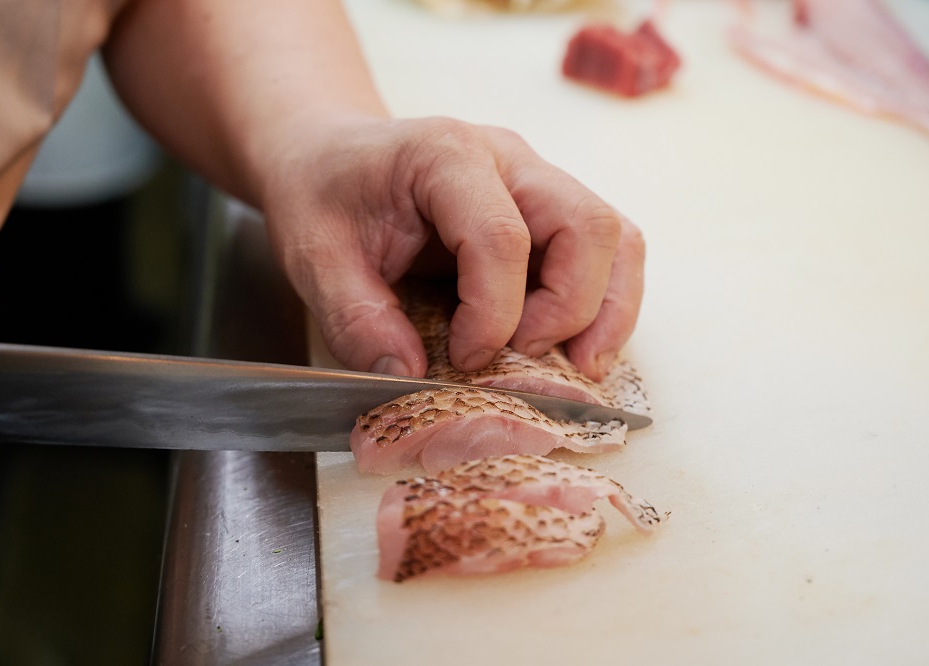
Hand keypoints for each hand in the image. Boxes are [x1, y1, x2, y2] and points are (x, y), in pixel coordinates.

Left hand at [261, 114, 644, 381]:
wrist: (331, 158)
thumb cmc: (325, 195)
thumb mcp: (313, 255)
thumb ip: (354, 317)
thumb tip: (408, 376)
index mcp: (446, 155)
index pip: (501, 236)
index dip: (494, 312)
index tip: (465, 359)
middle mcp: (509, 159)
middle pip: (586, 225)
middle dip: (572, 308)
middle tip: (530, 361)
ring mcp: (537, 181)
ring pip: (614, 237)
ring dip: (609, 310)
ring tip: (582, 368)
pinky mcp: (548, 210)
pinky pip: (606, 251)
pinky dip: (604, 303)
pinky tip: (576, 346)